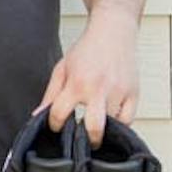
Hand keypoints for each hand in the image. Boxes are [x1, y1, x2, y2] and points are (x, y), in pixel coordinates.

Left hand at [30, 15, 140, 149]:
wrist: (113, 30)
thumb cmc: (87, 49)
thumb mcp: (62, 68)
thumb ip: (50, 94)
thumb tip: (38, 116)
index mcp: (77, 83)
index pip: (60, 114)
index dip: (54, 124)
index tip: (57, 125)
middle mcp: (99, 89)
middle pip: (94, 128)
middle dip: (87, 140)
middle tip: (83, 141)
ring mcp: (119, 92)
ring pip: (113, 126)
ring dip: (103, 131)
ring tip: (95, 128)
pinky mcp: (134, 93)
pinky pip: (128, 120)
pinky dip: (119, 124)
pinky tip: (110, 119)